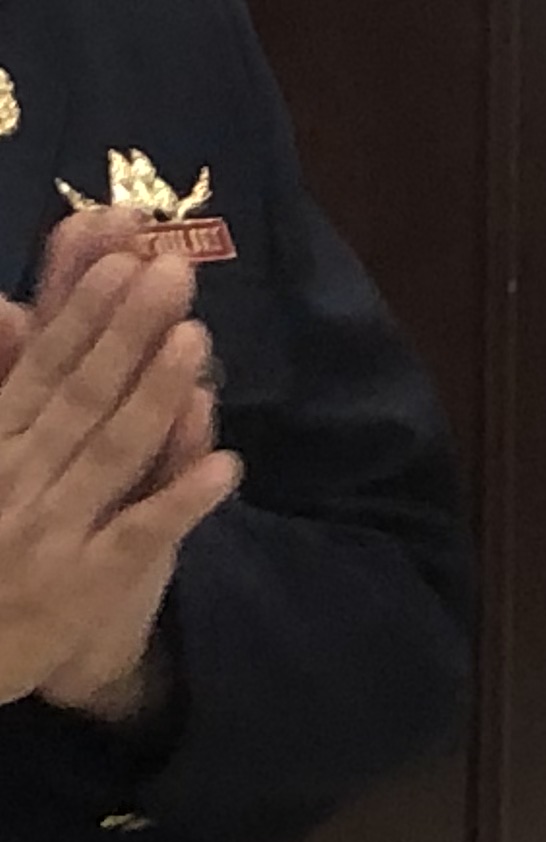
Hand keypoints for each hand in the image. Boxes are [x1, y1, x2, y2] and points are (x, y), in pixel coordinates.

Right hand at [0, 244, 242, 710]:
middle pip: (81, 396)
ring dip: (154, 395)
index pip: (43, 367)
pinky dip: (179, 500)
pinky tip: (227, 466)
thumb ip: (3, 383)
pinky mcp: (85, 587)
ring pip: (110, 454)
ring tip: (197, 338)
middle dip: (127, 330)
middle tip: (174, 271)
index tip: (122, 253)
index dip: (82, 310)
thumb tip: (6, 309)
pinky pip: (138, 536)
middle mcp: (18, 481)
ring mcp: (52, 533)